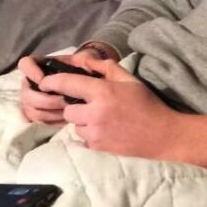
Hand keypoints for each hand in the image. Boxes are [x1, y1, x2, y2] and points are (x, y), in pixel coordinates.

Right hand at [18, 49, 105, 124]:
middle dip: (49, 100)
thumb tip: (86, 62)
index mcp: (39, 67)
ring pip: (34, 111)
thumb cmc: (84, 72)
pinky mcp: (38, 115)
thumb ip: (86, 59)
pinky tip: (67, 117)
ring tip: (69, 109)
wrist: (87, 90)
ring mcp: (32, 101)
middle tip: (66, 101)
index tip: (43, 80)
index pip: (25, 64)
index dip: (31, 72)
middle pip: (28, 95)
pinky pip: (40, 122)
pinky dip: (54, 121)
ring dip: (53, 112)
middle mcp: (31, 84)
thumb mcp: (88, 61)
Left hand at [43, 57, 182, 159]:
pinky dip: (91, 133)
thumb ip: (105, 67)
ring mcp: (95, 132)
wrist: (162, 134)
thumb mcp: (129, 79)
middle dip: (76, 105)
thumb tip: (83, 59)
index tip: (44, 82)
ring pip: (75, 124)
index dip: (51, 82)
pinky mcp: (97, 147)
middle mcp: (95, 112)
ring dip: (83, 121)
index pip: (67, 84)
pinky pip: (84, 137)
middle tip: (91, 104)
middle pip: (68, 108)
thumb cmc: (147, 103)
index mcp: (103, 91)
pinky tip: (107, 130)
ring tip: (102, 119)